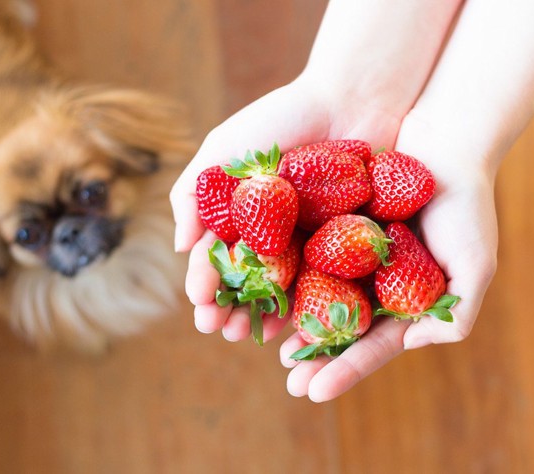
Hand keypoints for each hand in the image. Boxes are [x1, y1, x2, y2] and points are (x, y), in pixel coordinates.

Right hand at [170, 77, 402, 342]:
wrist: (352, 98)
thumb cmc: (283, 118)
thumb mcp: (225, 148)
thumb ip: (194, 193)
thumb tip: (180, 249)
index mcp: (244, 216)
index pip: (219, 257)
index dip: (207, 283)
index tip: (200, 305)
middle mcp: (275, 234)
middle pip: (249, 281)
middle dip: (232, 307)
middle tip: (222, 330)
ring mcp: (311, 242)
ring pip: (286, 290)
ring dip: (266, 315)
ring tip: (252, 335)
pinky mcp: (349, 245)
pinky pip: (328, 284)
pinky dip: (313, 305)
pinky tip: (299, 324)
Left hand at [279, 111, 498, 401]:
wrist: (445, 142)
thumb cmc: (466, 205)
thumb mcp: (475, 265)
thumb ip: (457, 314)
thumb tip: (414, 345)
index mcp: (403, 300)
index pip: (372, 343)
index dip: (345, 368)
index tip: (314, 392)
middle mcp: (373, 284)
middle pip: (339, 329)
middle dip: (315, 357)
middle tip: (289, 383)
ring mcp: (350, 257)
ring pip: (316, 297)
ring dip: (291, 324)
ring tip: (267, 348)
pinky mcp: (330, 226)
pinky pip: (303, 254)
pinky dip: (283, 275)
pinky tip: (262, 293)